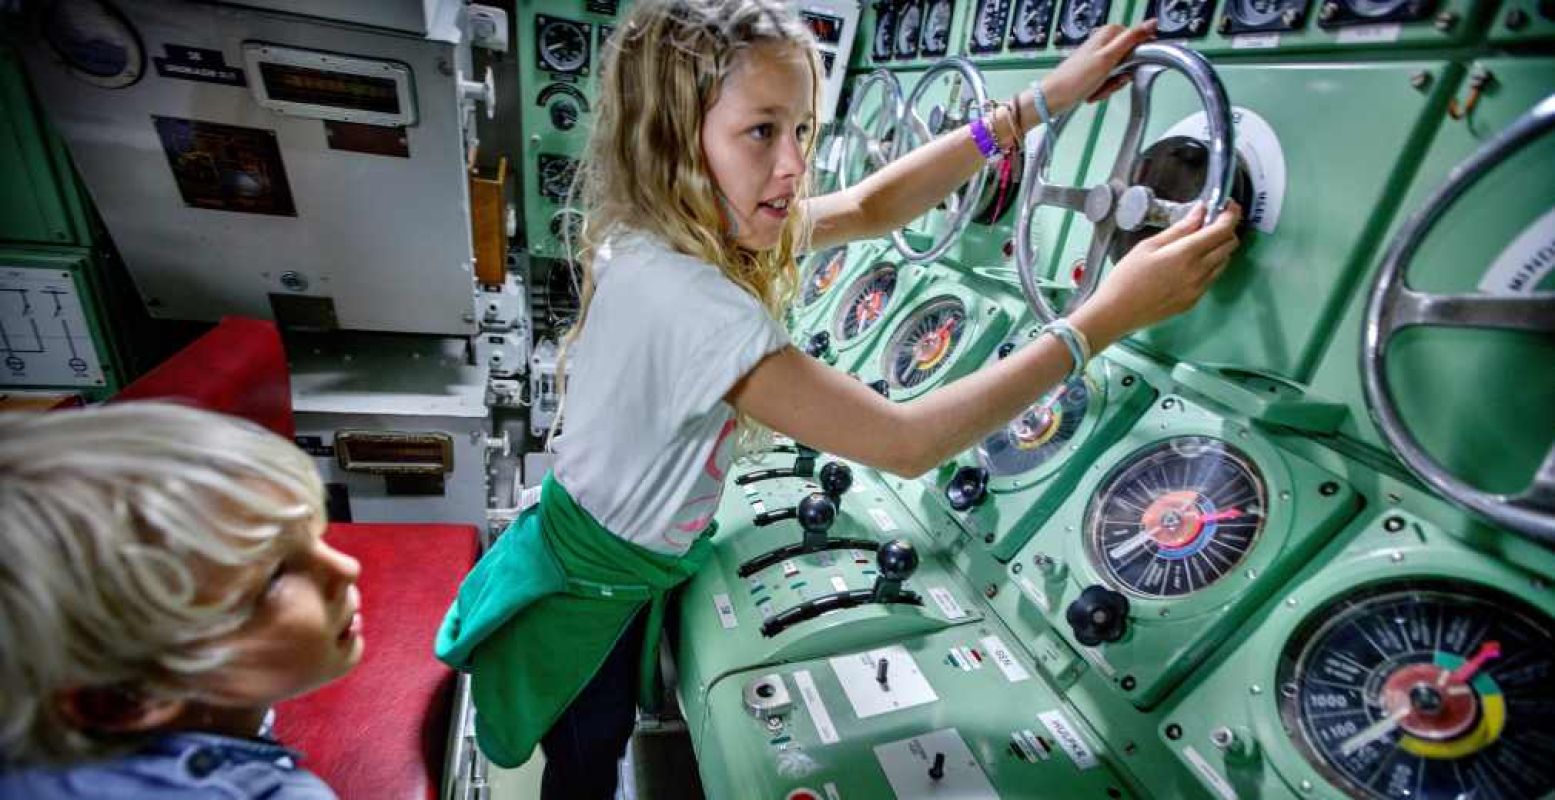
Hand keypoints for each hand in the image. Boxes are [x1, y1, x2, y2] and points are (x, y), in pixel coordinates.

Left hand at [1036, 21, 1156, 115]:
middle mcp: (1105, 43)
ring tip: (1097, 87)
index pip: (1139, 42)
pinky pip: (1109, 82)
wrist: (1054, 97)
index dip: (1136, 59)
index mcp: (1110, 33)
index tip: (1127, 68)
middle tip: (1109, 80)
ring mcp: (1100, 58)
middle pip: (1130, 61)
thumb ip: (1132, 39)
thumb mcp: (1109, 58)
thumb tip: (1152, 23)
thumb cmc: (1076, 79)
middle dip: (1121, 76)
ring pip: (1121, 74)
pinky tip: (1093, 92)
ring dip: (1111, 85)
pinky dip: (1103, 89)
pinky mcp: (1095, 72)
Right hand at [1070, 201, 1242, 347]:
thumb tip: (1200, 211)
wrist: (1117, 313)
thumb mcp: (1148, 246)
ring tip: (1200, 242)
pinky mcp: (1194, 301)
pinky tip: (1191, 262)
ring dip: (1219, 248)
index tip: (1228, 205)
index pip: (1222, 230)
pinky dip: (1210, 264)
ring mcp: (1199, 289)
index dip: (1231, 214)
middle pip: (1229, 245)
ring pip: (1224, 261)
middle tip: (1211, 222)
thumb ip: (1179, 229)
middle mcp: (1199, 272)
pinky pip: (1212, 277)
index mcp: (1186, 254)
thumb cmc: (1127, 276)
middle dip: (1226, 229)